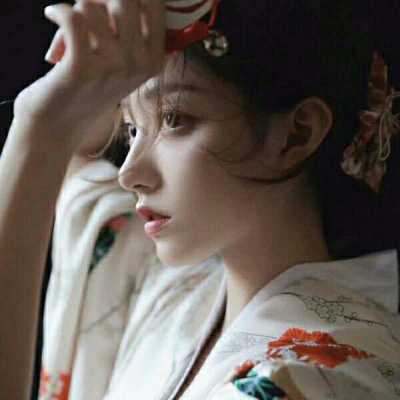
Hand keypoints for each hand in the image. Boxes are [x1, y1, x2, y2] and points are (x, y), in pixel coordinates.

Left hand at [13, 0, 164, 151]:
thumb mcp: (120, 63)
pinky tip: (52, 17)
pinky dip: (57, 12)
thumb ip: (128, 30)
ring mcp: (113, 69)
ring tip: (70, 25)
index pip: (155, 4)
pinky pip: (72, 18)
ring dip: (75, 8)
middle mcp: (138, 65)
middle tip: (88, 7)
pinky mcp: (83, 69)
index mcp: (153, 61)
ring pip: (92, 7)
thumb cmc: (86, 87)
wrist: (59, 124)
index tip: (111, 2)